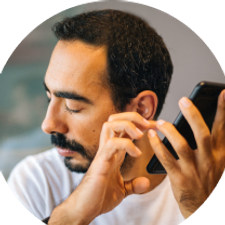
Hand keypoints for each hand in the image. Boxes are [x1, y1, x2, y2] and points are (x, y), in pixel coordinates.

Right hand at [49, 112, 153, 224]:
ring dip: (128, 125)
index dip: (140, 124)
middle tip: (147, 124)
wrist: (85, 209)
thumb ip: (133, 184)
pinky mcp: (101, 161)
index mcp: (114, 152)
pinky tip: (136, 154)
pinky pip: (112, 143)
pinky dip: (126, 144)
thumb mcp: (122, 190)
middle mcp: (108, 148)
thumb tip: (145, 182)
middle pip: (115, 119)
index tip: (154, 126)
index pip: (124, 129)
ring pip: (110, 125)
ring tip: (140, 135)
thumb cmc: (99, 197)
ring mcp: (103, 153)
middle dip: (132, 116)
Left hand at [148, 90, 224, 219]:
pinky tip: (151, 136)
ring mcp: (193, 170)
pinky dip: (158, 146)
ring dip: (170, 131)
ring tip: (160, 122)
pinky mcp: (179, 179)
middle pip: (202, 134)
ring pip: (182, 145)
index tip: (222, 94)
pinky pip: (166, 159)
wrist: (203, 209)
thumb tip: (208, 127)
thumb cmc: (208, 184)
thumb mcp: (218, 165)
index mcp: (219, 155)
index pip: (222, 130)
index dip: (223, 112)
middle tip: (183, 100)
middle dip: (193, 115)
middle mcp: (208, 161)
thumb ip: (214, 147)